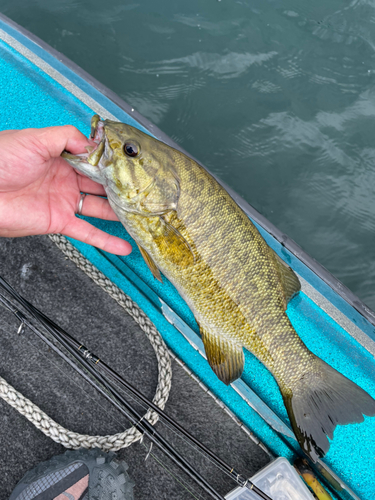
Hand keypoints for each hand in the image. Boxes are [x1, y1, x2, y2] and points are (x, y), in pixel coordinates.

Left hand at [0, 126, 131, 254]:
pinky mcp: (59, 222)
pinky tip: (122, 244)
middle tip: (143, 189)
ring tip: (140, 213)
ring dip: (119, 212)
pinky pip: (88, 232)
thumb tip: (93, 145)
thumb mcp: (34, 138)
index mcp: (60, 157)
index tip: (131, 165)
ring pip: (99, 208)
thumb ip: (66, 137)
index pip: (94, 160)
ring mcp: (64, 201)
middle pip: (101, 184)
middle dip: (121, 186)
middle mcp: (65, 180)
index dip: (112, 163)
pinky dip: (106, 240)